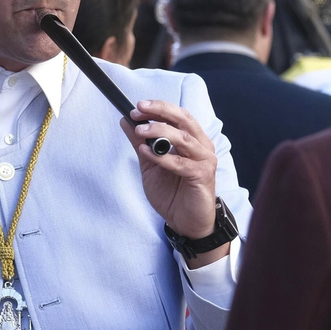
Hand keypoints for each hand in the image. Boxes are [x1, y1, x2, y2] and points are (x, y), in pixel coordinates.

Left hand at [123, 99, 220, 249]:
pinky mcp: (202, 176)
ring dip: (159, 131)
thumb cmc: (172, 193)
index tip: (138, 107)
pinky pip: (180, 163)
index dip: (159, 108)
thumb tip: (126, 121)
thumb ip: (140, 143)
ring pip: (183, 138)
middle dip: (160, 112)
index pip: (178, 116)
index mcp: (192, 140)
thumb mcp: (150, 164)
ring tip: (140, 131)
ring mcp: (204, 161)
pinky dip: (161, 157)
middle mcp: (202, 146)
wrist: (185, 222)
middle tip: (139, 110)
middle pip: (184, 120)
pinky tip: (146, 152)